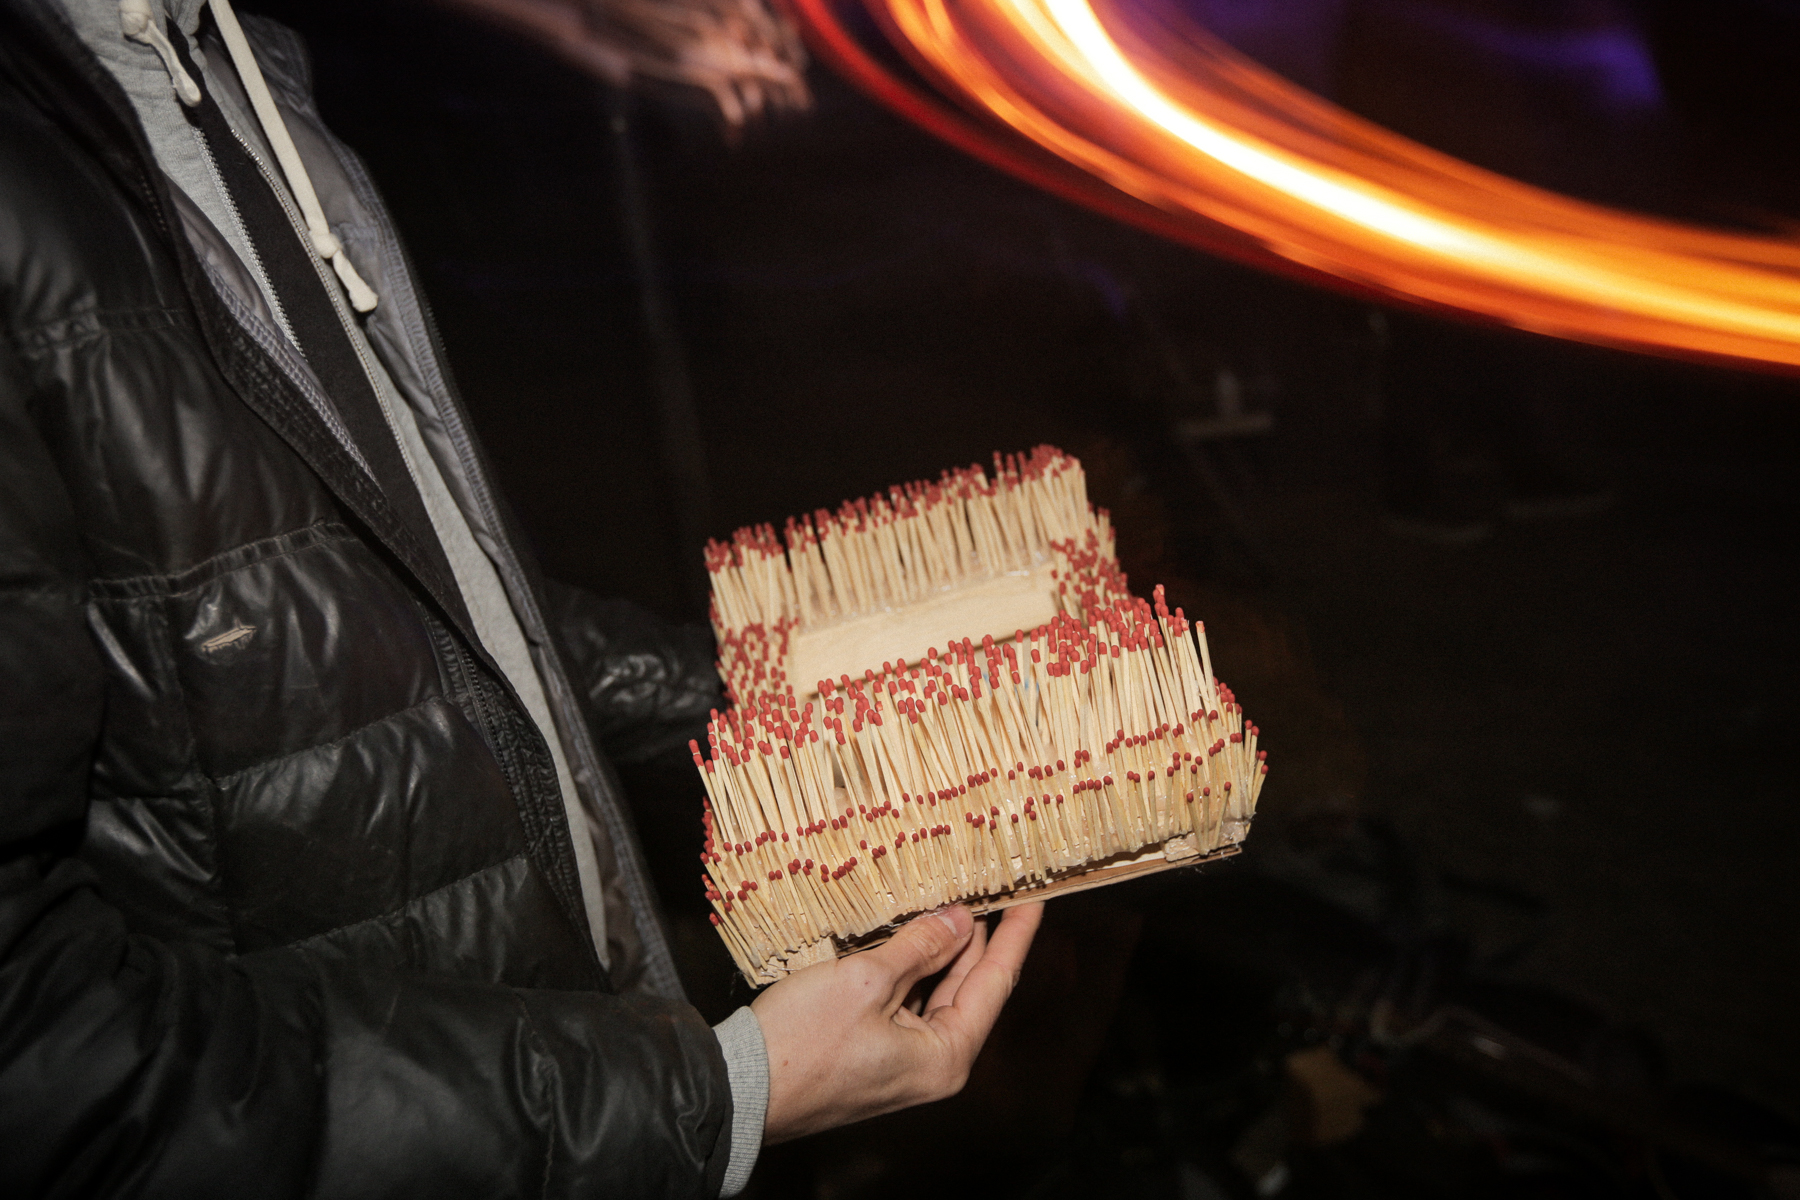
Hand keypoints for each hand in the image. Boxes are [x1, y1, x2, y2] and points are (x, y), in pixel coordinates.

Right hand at [751, 902, 1043, 1143]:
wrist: (740, 1088)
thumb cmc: (801, 1044)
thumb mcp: (867, 981)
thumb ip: (920, 945)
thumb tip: (958, 919)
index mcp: (946, 1055)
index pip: (997, 981)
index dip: (1017, 934)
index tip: (1036, 898)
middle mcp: (933, 1063)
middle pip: (969, 984)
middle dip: (976, 935)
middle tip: (989, 885)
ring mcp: (903, 1060)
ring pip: (935, 989)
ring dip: (939, 947)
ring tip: (950, 899)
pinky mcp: (875, 1052)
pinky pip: (906, 1000)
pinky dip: (911, 965)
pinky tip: (907, 933)